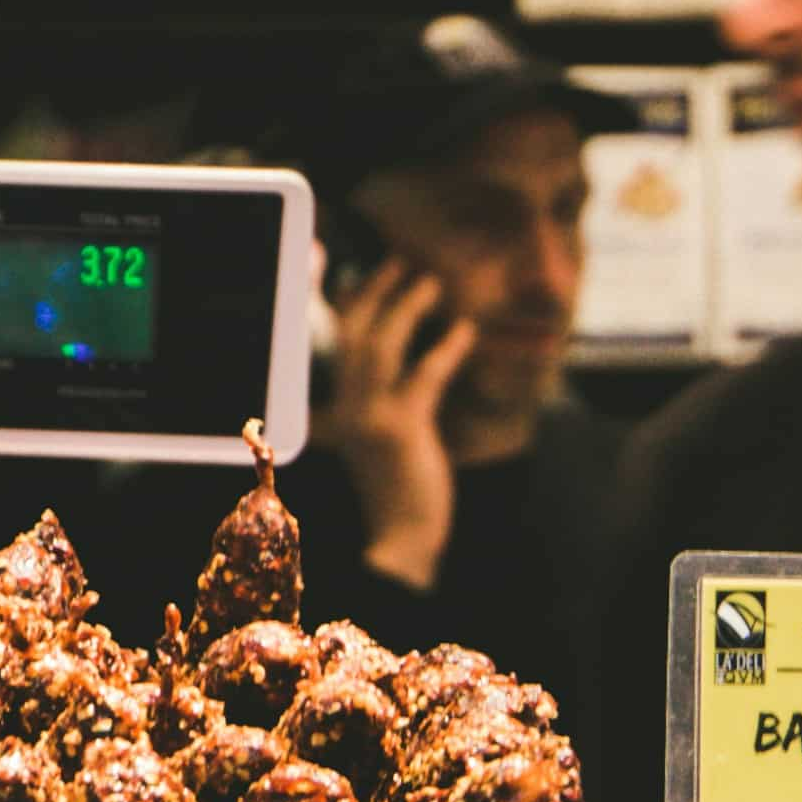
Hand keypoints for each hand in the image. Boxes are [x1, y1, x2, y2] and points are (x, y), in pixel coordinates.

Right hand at [318, 263, 472, 586]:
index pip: (337, 345)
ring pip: (380, 345)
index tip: (361, 275)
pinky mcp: (399, 427)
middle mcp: (344, 408)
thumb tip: (399, 370)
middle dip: (376, 292)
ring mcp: (368, 416)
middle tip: (400, 262)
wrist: (399, 539)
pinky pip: (423, 374)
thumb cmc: (397, 494)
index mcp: (336, 411)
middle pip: (353, 333)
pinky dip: (446, 349)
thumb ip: (376, 408)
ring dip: (406, 308)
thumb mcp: (378, 444)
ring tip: (431, 282)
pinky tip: (465, 331)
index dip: (348, 305)